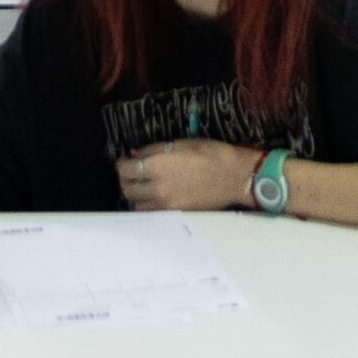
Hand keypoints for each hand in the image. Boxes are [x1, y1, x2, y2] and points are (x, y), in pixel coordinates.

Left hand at [112, 138, 259, 212]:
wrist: (235, 177)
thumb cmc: (212, 155)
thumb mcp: (181, 143)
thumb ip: (153, 150)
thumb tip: (135, 154)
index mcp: (158, 167)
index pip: (125, 170)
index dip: (121, 164)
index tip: (125, 160)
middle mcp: (159, 189)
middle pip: (127, 190)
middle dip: (125, 180)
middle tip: (131, 172)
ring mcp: (168, 205)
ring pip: (137, 206)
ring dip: (136, 196)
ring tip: (143, 185)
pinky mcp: (177, 214)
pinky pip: (153, 214)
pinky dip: (149, 206)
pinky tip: (156, 196)